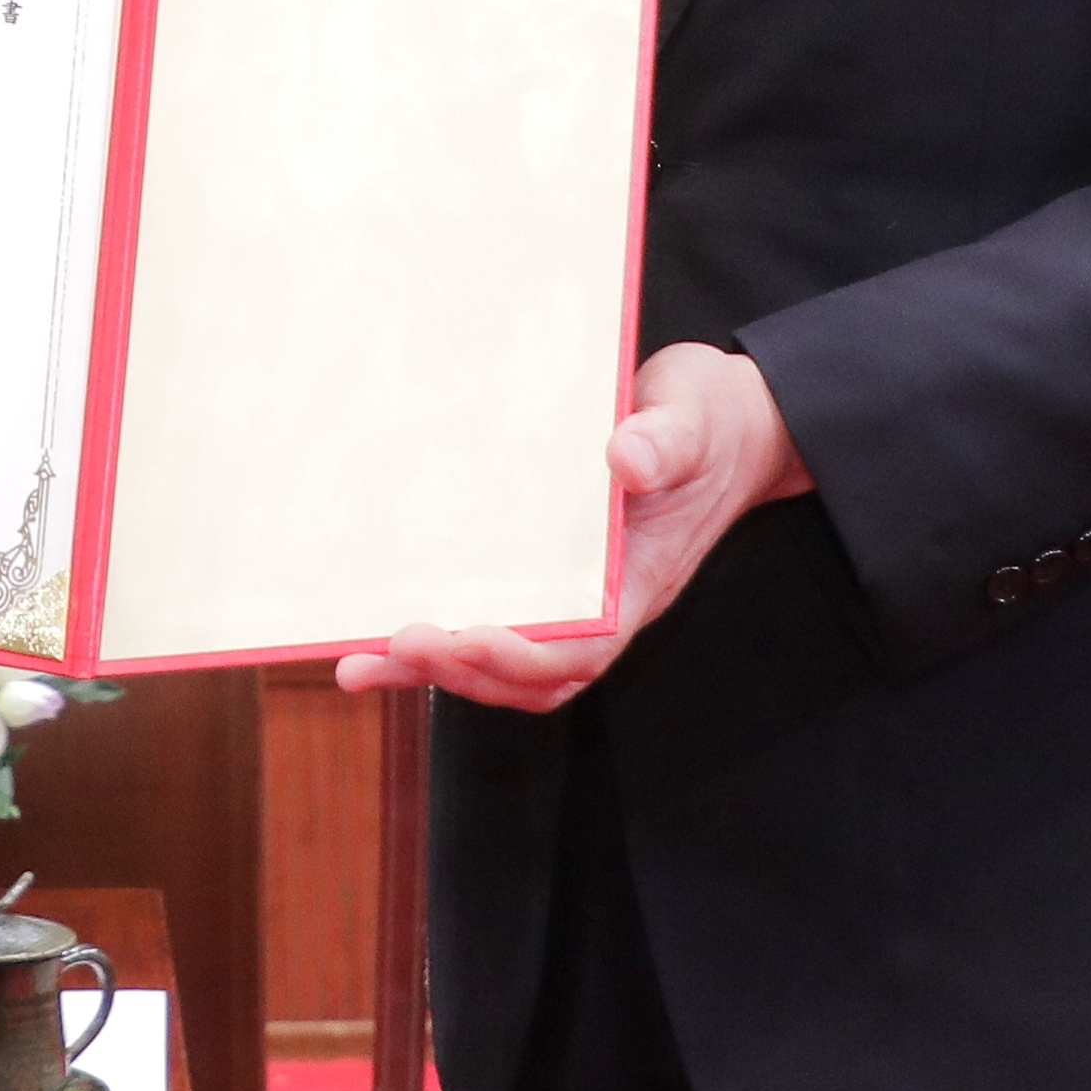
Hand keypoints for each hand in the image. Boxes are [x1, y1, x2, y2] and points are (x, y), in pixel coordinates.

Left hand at [337, 344, 806, 714]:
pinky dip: (444, 631)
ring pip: (505, 657)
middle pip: (529, 670)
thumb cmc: (712, 423)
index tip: (460, 640)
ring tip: (361, 663)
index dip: (520, 657)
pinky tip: (385, 622)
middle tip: (382, 652)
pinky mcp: (547, 568)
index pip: (582, 647)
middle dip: (455, 671)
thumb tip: (628, 460)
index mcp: (640, 580)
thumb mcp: (695, 420)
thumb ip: (666, 442)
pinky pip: (497, 615)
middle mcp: (604, 602)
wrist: (729, 424)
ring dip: (435, 668)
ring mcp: (576, 592)